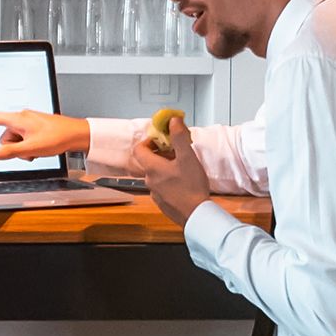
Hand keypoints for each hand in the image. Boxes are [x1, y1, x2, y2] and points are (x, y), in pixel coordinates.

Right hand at [0, 109, 87, 162]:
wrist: (76, 134)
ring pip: (14, 140)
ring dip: (22, 149)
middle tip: (29, 151)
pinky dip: (28, 146)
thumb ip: (10, 152)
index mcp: (18, 119)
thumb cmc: (57, 138)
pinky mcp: (34, 127)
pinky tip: (40, 148)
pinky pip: (23, 139)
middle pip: (4, 136)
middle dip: (12, 147)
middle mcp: (21, 118)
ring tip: (37, 150)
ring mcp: (28, 122)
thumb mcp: (30, 149)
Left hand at [78, 121, 196, 203]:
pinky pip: (161, 186)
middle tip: (176, 151)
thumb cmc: (191, 187)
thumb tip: (173, 120)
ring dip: (165, 167)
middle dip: (161, 153)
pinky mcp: (162, 202)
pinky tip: (183, 182)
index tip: (161, 140)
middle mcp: (149, 181)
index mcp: (152, 168)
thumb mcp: (188, 157)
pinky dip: (169, 180)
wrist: (196, 215)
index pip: (138, 149)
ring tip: (182, 167)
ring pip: (155, 174)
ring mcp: (155, 193)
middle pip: (148, 161)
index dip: (148, 141)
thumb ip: (179, 137)